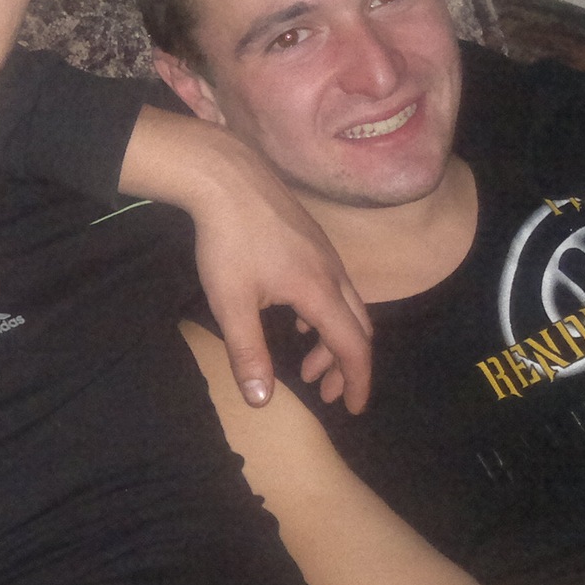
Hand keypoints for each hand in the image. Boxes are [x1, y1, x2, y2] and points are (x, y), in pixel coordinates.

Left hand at [194, 162, 374, 413]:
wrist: (226, 177)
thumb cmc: (227, 241)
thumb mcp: (231, 304)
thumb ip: (248, 353)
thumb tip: (261, 400)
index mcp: (319, 292)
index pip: (353, 347)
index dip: (356, 381)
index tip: (352, 407)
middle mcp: (333, 273)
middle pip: (357, 328)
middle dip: (346, 366)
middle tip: (325, 393)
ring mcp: (326, 254)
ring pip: (346, 306)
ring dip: (333, 341)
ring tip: (307, 367)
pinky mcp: (313, 240)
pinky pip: (334, 287)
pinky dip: (325, 315)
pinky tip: (298, 319)